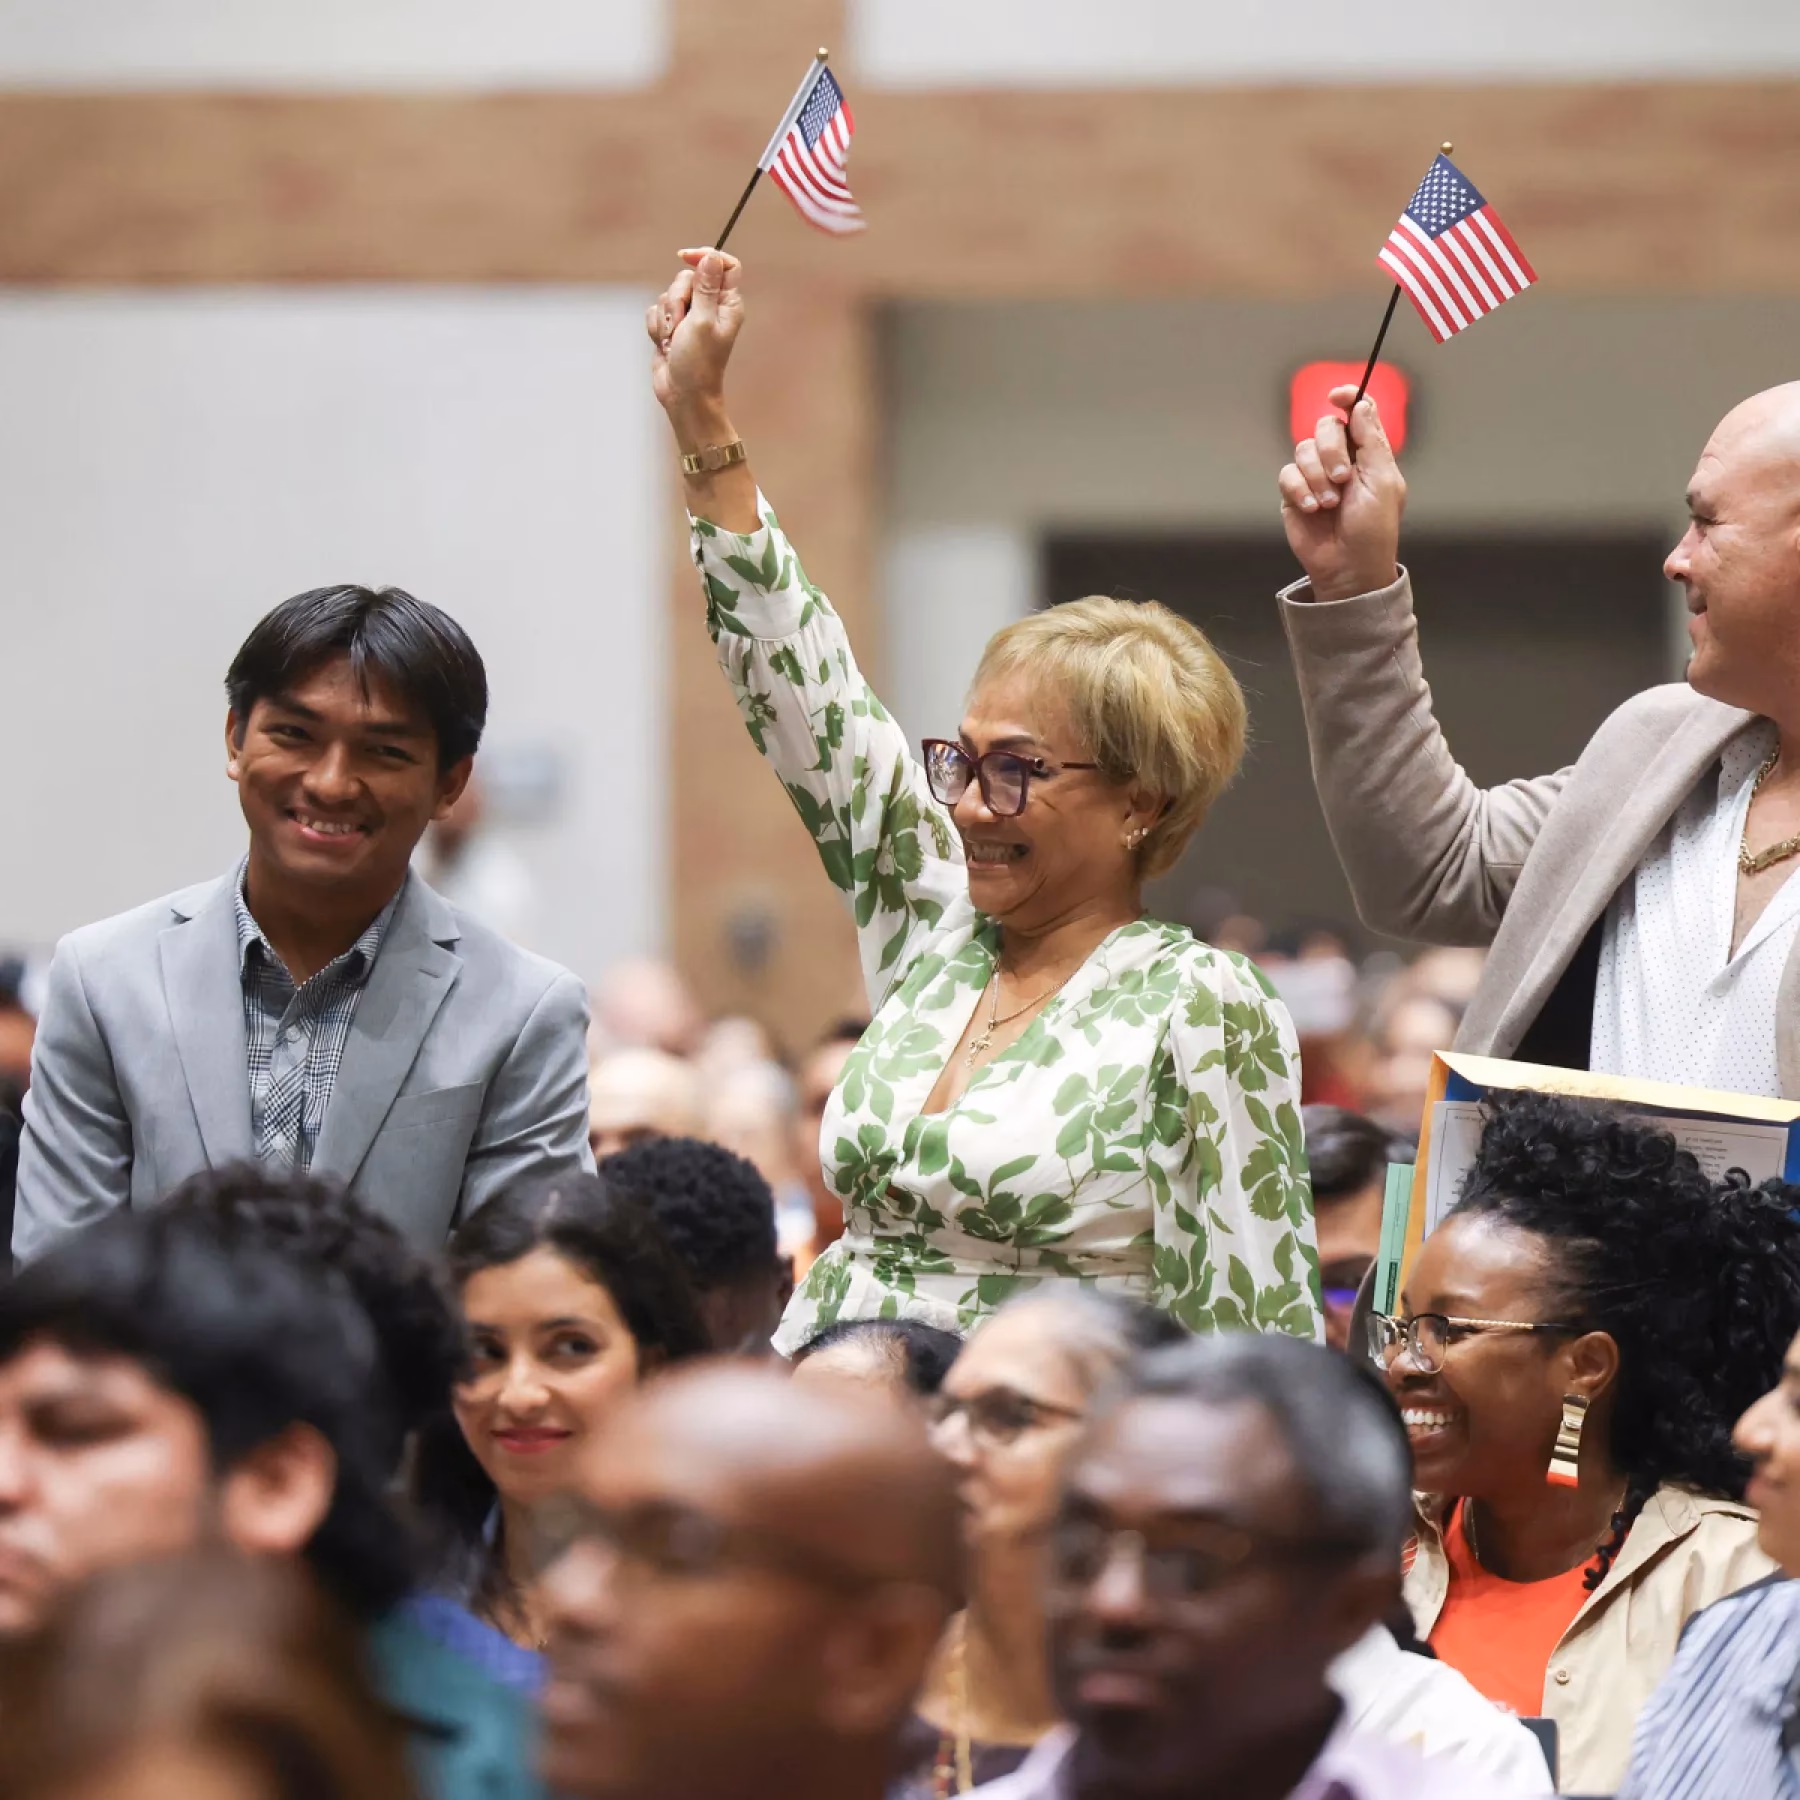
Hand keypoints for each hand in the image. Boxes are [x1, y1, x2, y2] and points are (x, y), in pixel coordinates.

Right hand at [647, 248, 743, 429]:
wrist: (682, 395)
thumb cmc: (698, 363)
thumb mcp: (702, 321)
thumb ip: (706, 287)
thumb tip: (711, 257)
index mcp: (727, 304)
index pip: (724, 265)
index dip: (705, 256)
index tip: (685, 258)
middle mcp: (710, 307)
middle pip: (688, 277)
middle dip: (678, 298)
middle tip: (682, 324)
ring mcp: (690, 316)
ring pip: (668, 294)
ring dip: (666, 318)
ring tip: (674, 340)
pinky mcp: (671, 326)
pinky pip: (656, 311)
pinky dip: (656, 327)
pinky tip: (665, 345)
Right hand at [1278, 386, 1405, 602]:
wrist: (1348, 566)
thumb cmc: (1373, 528)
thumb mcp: (1382, 481)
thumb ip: (1371, 441)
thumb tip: (1360, 404)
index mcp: (1368, 452)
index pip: (1357, 412)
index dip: (1347, 398)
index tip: (1338, 396)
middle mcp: (1341, 458)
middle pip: (1326, 426)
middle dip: (1331, 450)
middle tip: (1342, 478)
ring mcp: (1315, 475)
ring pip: (1303, 449)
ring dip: (1317, 476)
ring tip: (1329, 503)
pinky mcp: (1294, 493)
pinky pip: (1287, 474)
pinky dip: (1299, 490)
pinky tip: (1312, 508)